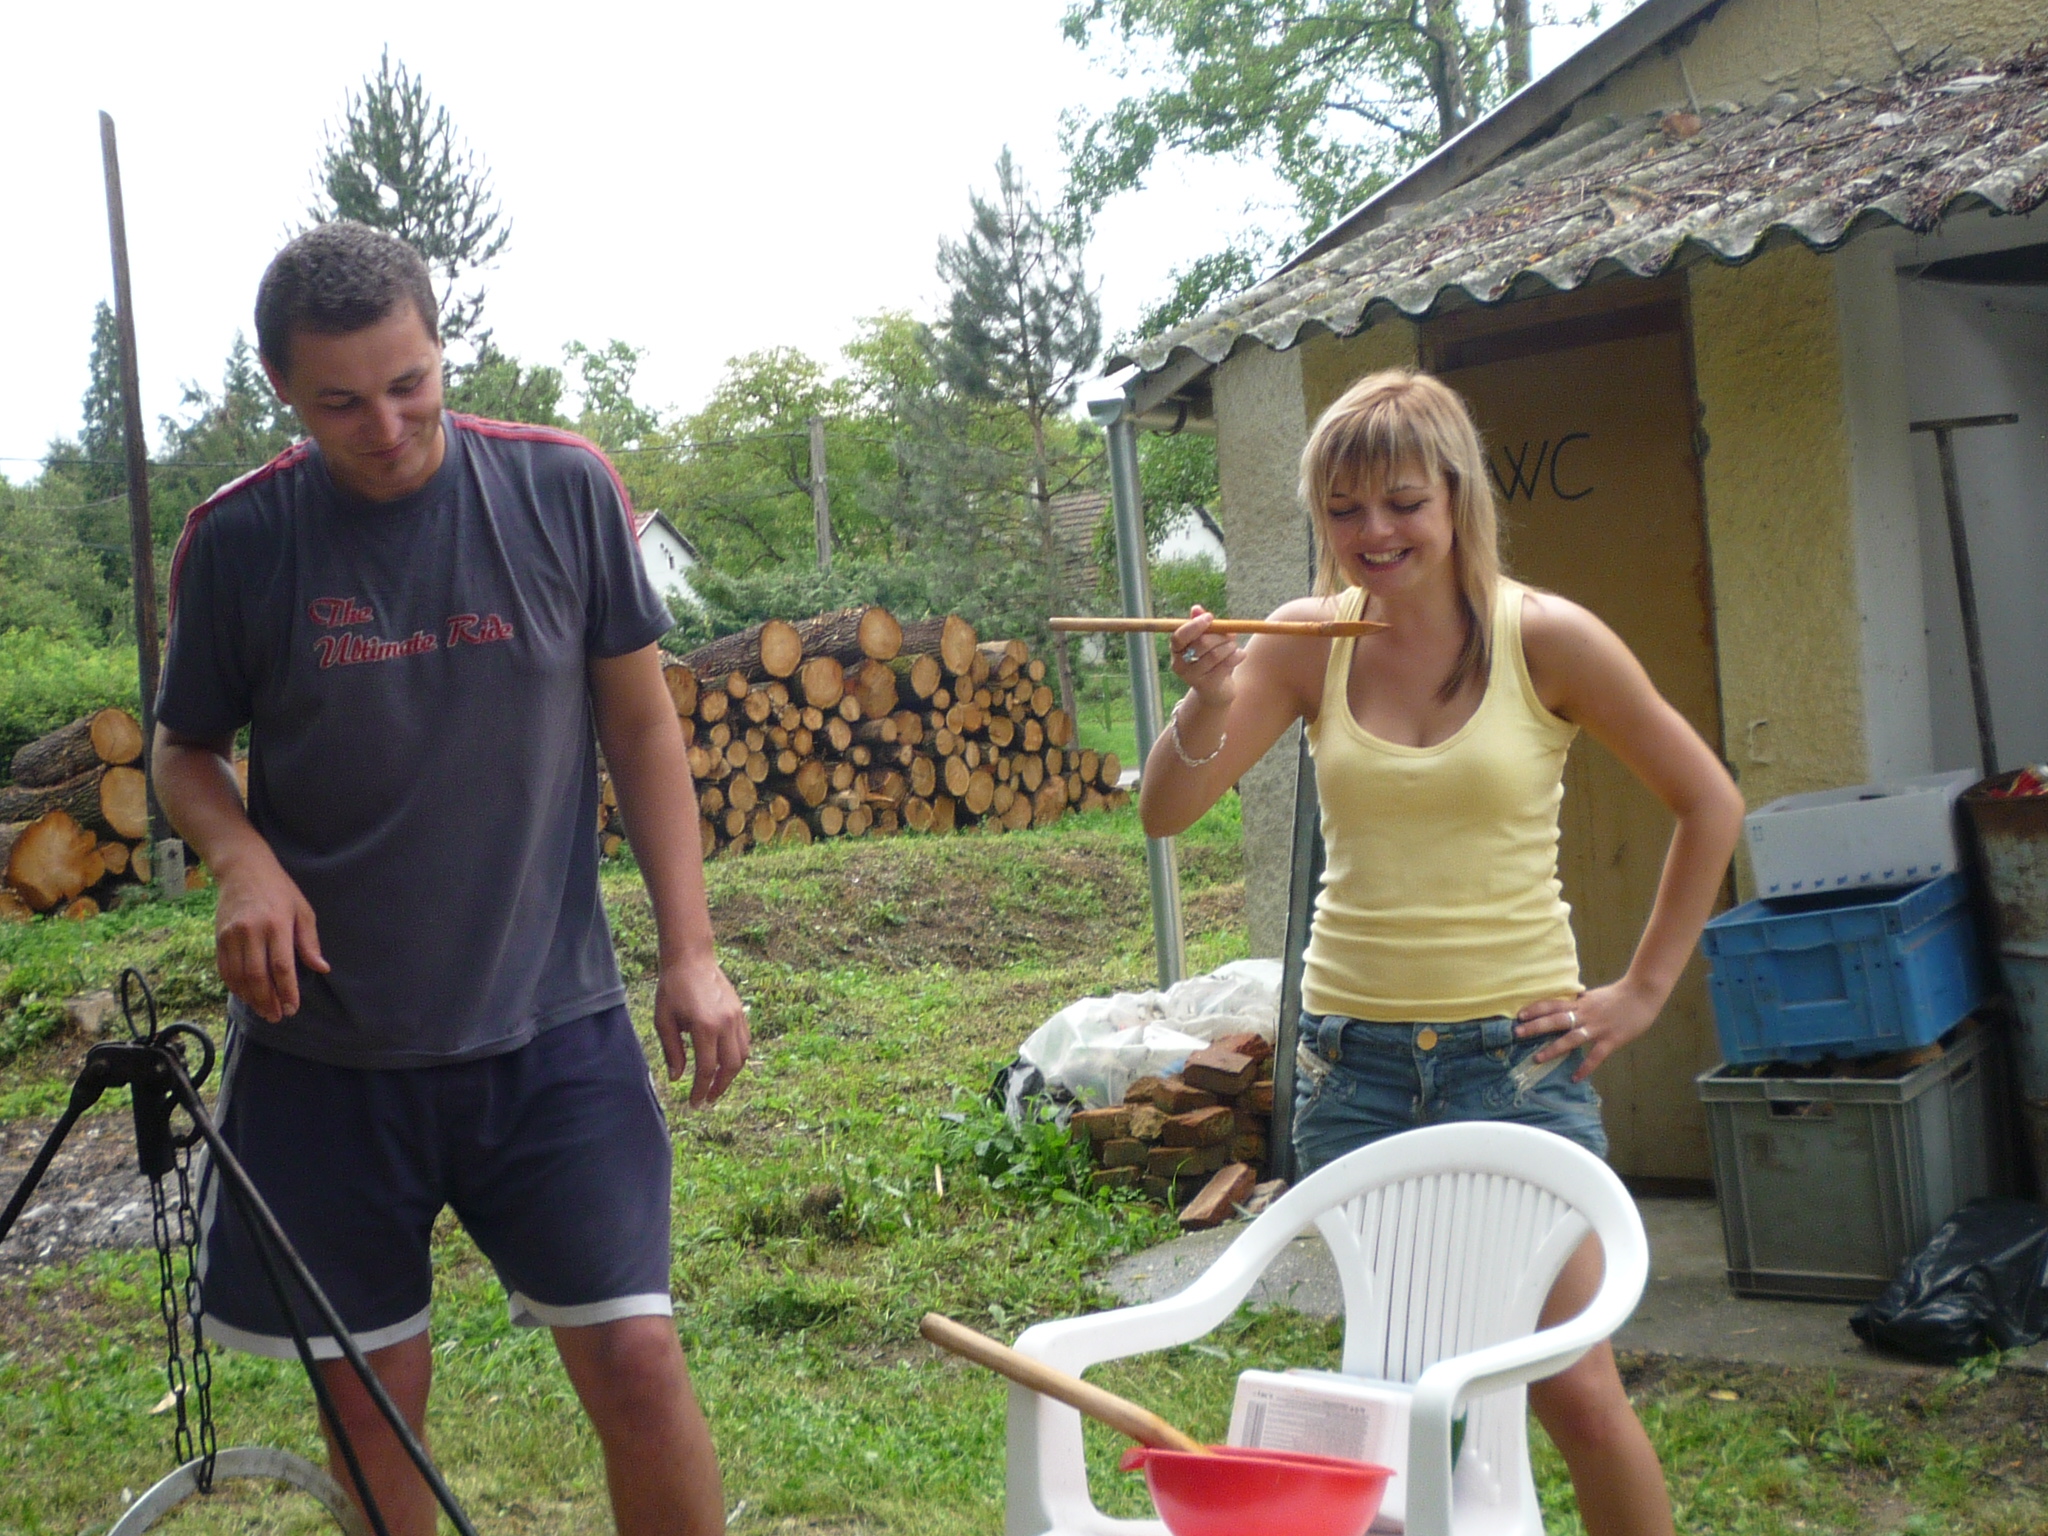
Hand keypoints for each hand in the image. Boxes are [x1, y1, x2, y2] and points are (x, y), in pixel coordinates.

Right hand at [211, 846, 328, 1022]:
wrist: (242, 868)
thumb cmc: (279, 889)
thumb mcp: (303, 910)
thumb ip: (309, 941)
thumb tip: (321, 968)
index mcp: (277, 924)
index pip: (282, 966)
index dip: (287, 991)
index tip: (293, 1008)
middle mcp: (251, 931)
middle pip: (257, 976)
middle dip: (268, 1001)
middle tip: (278, 1016)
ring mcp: (231, 935)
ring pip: (238, 976)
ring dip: (251, 998)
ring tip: (264, 1011)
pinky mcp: (218, 937)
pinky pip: (225, 969)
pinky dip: (235, 986)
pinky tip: (246, 996)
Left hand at [653, 954, 749, 1107]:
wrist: (692, 959)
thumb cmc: (673, 989)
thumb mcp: (664, 1021)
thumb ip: (672, 1051)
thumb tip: (677, 1078)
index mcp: (704, 1028)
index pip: (705, 1069)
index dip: (700, 1090)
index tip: (694, 1103)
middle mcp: (725, 1024)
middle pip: (730, 1067)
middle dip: (719, 1088)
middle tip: (707, 1099)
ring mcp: (737, 1018)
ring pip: (742, 1056)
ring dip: (730, 1074)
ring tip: (716, 1084)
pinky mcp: (741, 1012)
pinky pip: (745, 1042)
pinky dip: (737, 1057)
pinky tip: (724, 1063)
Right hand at [1169, 606, 1241, 709]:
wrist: (1215, 691)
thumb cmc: (1210, 659)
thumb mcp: (1205, 641)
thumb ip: (1201, 625)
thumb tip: (1196, 608)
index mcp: (1176, 650)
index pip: (1179, 636)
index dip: (1195, 625)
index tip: (1210, 617)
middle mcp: (1179, 664)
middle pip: (1201, 643)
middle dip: (1220, 636)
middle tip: (1232, 635)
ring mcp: (1192, 677)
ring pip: (1215, 654)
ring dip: (1230, 646)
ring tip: (1234, 646)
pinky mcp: (1207, 685)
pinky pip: (1225, 665)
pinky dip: (1236, 656)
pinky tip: (1241, 654)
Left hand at [1514, 978, 1660, 1082]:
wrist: (1642, 993)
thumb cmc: (1619, 995)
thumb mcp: (1594, 996)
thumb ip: (1580, 1002)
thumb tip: (1567, 1002)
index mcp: (1580, 1003)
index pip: (1553, 1004)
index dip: (1536, 1009)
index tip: (1519, 1015)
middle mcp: (1585, 1014)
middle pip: (1556, 1020)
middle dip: (1535, 1027)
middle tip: (1517, 1033)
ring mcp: (1597, 1028)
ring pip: (1571, 1039)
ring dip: (1553, 1049)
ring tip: (1537, 1058)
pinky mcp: (1611, 1040)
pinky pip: (1595, 1056)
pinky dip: (1585, 1068)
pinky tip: (1574, 1078)